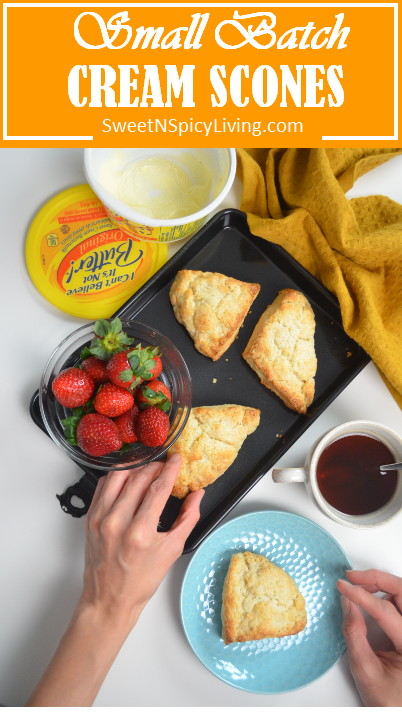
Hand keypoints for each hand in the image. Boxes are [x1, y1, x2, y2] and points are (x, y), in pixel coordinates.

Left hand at [27, 454, 202, 705]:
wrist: (109, 599)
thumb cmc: (140, 580)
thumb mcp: (172, 551)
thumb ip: (187, 519)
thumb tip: (197, 495)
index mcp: (140, 532)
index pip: (158, 489)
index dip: (170, 470)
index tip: (177, 459)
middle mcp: (117, 522)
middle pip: (138, 478)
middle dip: (154, 466)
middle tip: (165, 463)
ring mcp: (100, 519)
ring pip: (117, 477)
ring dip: (135, 467)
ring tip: (147, 467)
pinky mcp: (90, 518)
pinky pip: (103, 486)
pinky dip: (116, 477)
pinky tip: (127, 478)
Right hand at [337, 569, 401, 706]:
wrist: (398, 711)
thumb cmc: (386, 698)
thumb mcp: (365, 669)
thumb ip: (354, 634)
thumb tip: (347, 602)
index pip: (385, 611)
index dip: (361, 595)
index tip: (342, 586)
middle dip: (377, 579)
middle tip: (353, 577)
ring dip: (382, 585)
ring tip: (359, 588)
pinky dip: (386, 595)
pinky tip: (371, 598)